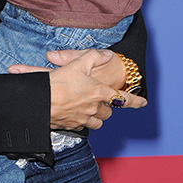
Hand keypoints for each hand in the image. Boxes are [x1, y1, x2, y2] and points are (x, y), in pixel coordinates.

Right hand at [8, 49, 146, 130]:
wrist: (39, 102)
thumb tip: (107, 55)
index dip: (135, 101)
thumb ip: (94, 57)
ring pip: (97, 123)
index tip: (143, 103)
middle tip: (99, 100)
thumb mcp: (77, 63)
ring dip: (96, 117)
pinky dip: (81, 122)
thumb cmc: (58, 83)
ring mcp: (83, 119)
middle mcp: (94, 108)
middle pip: (108, 113)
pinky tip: (73, 113)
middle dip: (106, 108)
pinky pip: (82, 127)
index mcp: (99, 93)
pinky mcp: (71, 126)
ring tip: (88, 109)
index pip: (124, 99)